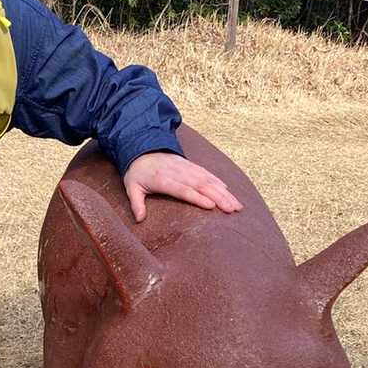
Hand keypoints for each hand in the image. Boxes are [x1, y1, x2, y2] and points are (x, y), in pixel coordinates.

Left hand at [123, 151, 242, 221]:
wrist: (142, 147)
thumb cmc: (137, 172)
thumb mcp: (131, 187)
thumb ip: (136, 203)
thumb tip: (139, 220)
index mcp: (163, 179)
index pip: (182, 189)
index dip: (197, 197)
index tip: (211, 206)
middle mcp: (178, 173)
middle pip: (201, 185)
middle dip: (218, 197)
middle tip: (232, 210)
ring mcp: (187, 168)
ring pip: (208, 180)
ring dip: (224, 192)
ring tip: (236, 205)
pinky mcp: (191, 166)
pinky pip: (207, 173)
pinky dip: (219, 182)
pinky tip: (229, 191)